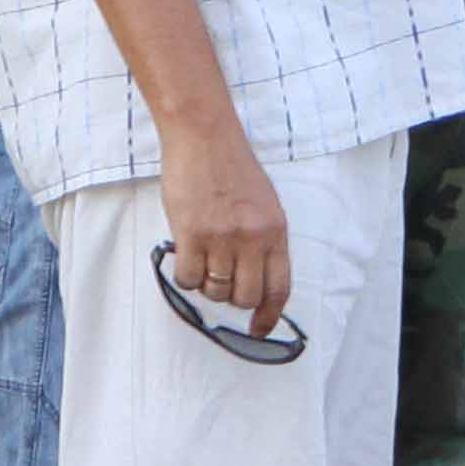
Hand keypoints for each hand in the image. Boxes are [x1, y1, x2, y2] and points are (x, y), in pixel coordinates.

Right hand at [158, 117, 291, 338]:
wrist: (204, 136)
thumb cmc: (232, 167)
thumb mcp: (264, 204)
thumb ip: (263, 241)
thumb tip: (255, 282)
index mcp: (275, 230)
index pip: (278, 288)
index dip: (269, 316)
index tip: (259, 329)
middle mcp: (252, 238)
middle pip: (245, 297)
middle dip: (233, 298)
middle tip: (221, 279)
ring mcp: (221, 237)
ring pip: (216, 290)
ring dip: (207, 284)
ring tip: (202, 258)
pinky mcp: (191, 233)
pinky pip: (188, 278)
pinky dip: (185, 276)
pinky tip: (186, 255)